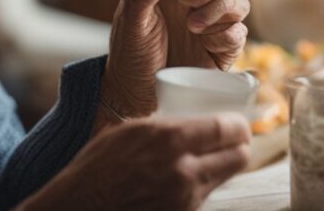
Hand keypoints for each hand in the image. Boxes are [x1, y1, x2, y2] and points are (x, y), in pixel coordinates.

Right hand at [20, 113, 251, 210]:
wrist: (84, 204)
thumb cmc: (99, 165)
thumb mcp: (130, 130)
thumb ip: (165, 126)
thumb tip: (194, 121)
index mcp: (169, 138)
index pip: (227, 128)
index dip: (238, 125)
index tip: (238, 124)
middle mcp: (184, 169)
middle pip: (239, 156)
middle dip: (239, 147)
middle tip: (233, 141)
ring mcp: (185, 197)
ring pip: (225, 177)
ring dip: (221, 166)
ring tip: (206, 158)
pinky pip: (205, 195)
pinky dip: (202, 185)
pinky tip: (184, 179)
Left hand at [102, 0, 249, 116]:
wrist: (136, 94)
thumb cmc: (129, 53)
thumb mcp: (130, 24)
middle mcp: (195, 3)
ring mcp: (211, 25)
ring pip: (237, 2)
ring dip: (221, 5)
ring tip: (192, 23)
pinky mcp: (222, 50)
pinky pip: (239, 33)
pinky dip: (227, 34)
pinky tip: (205, 41)